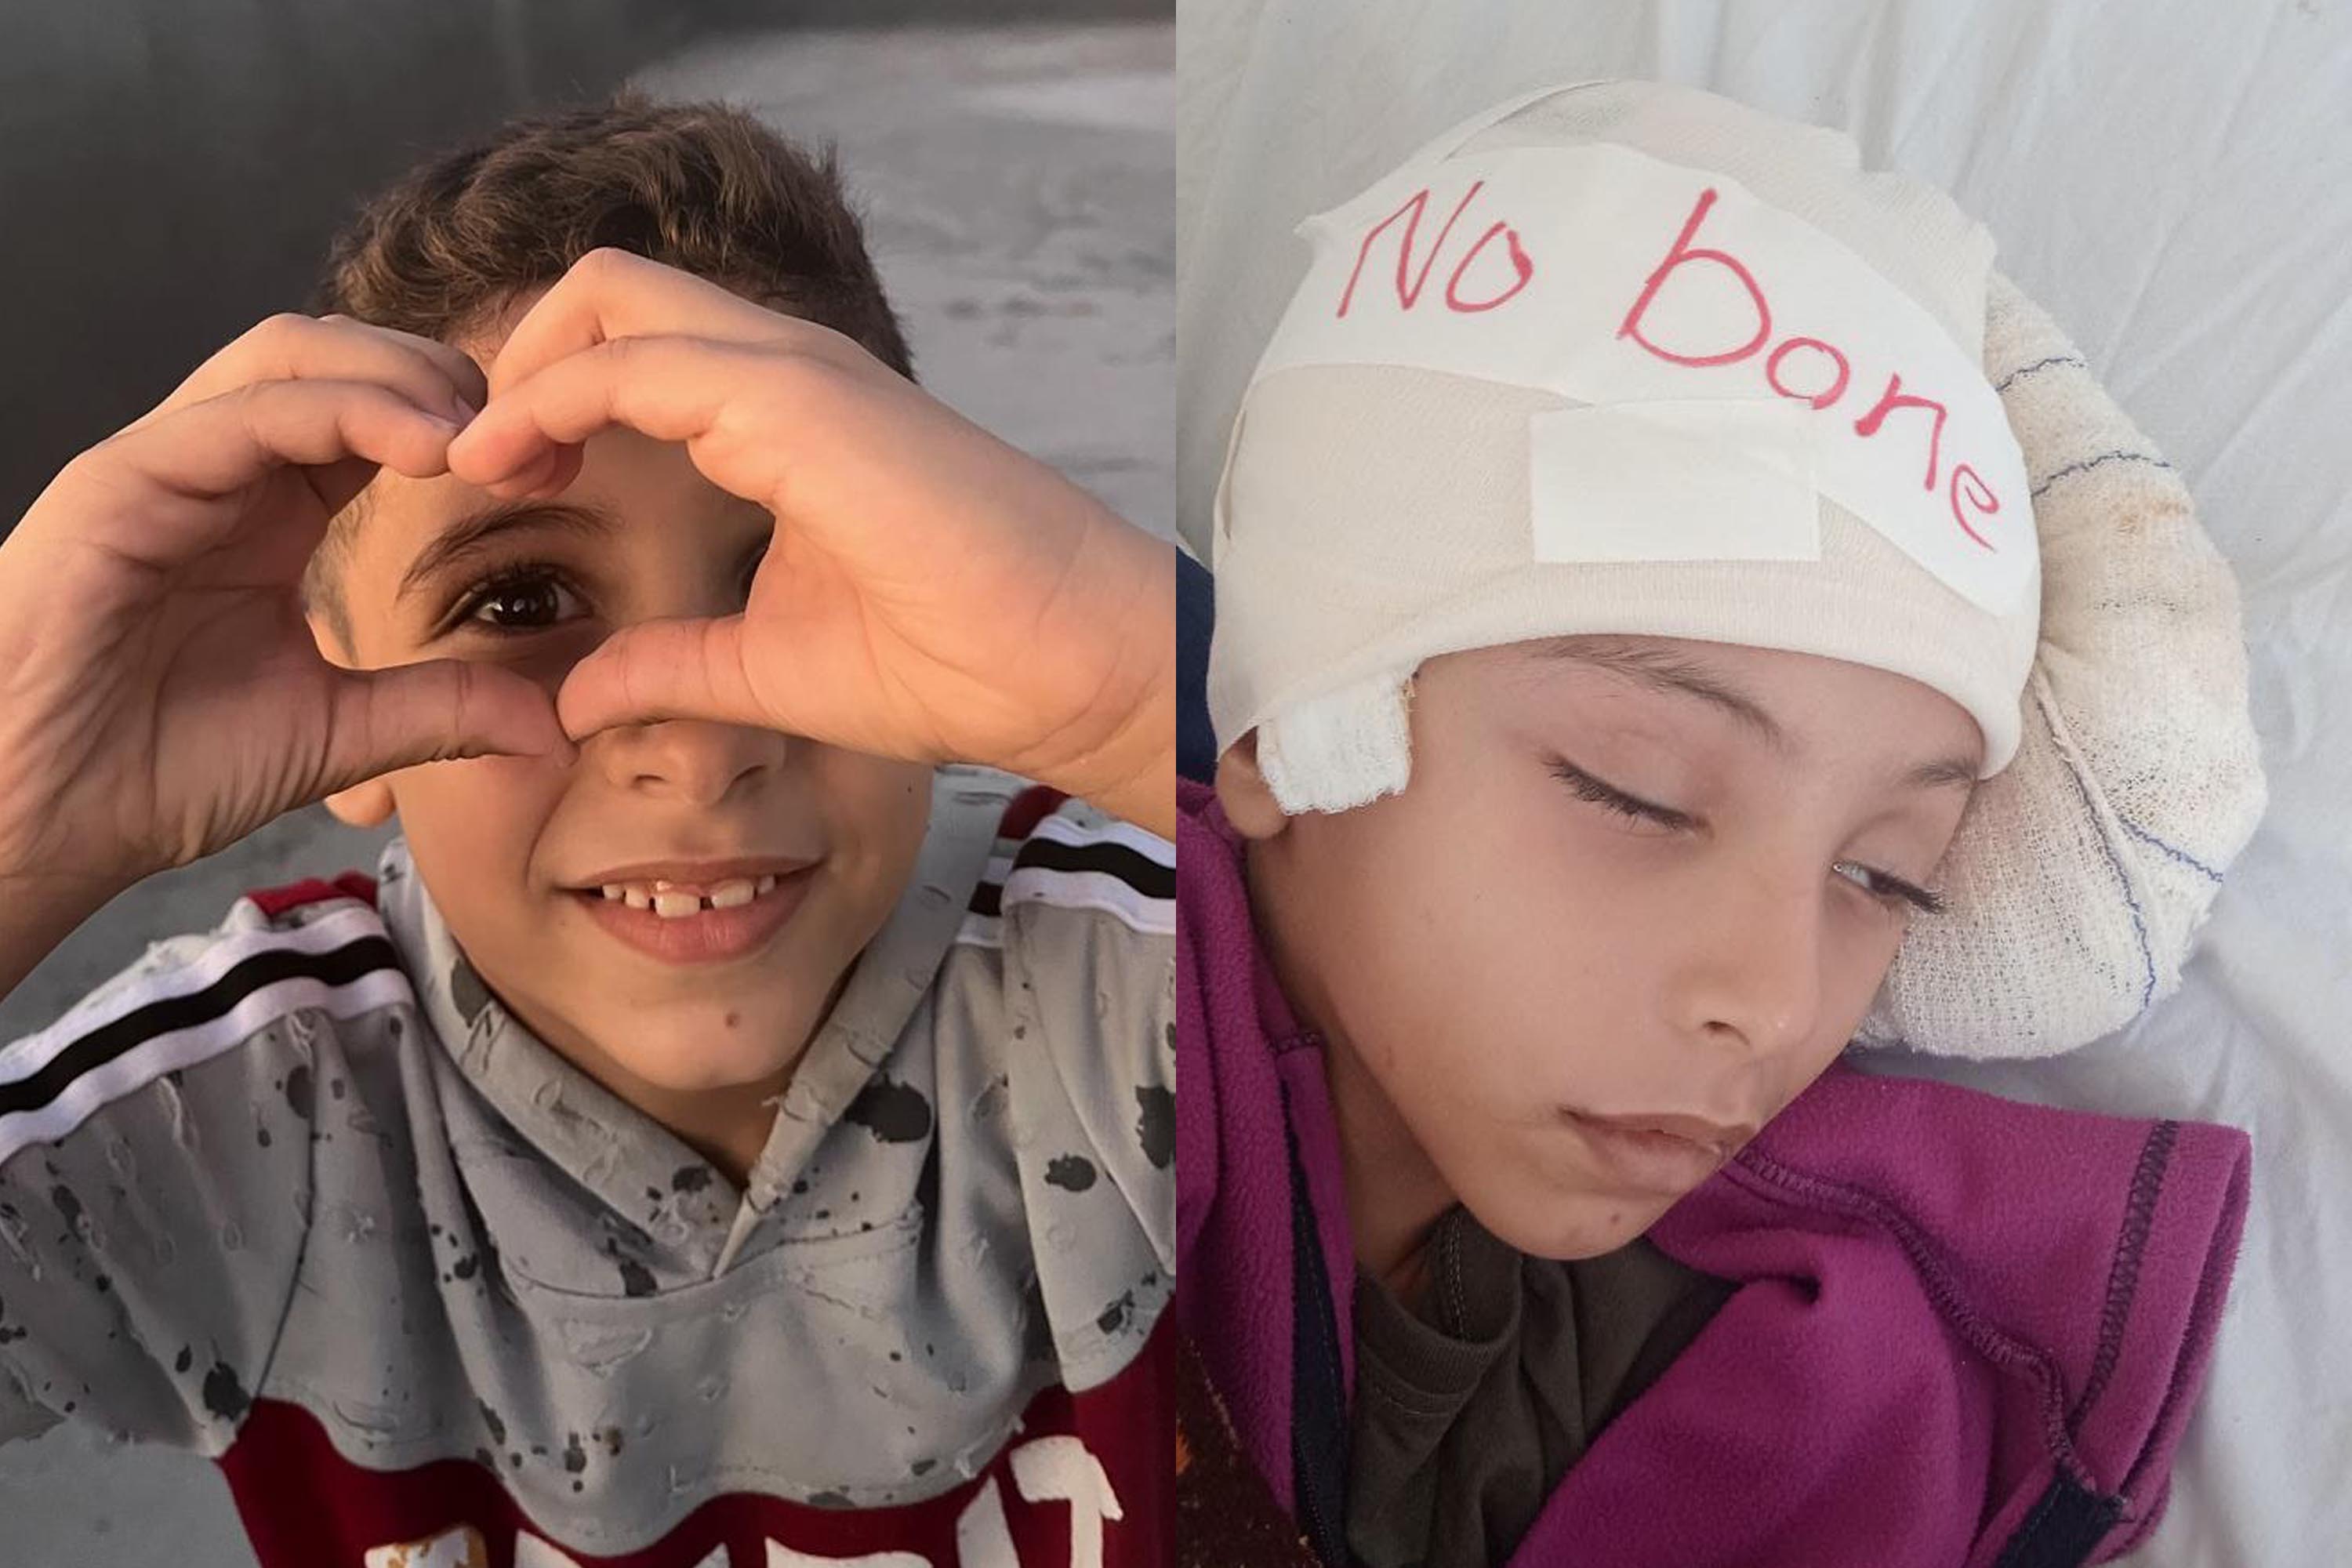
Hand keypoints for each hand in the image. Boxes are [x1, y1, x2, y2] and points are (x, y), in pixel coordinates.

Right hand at [0, 314, 574, 902]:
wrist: (36, 819)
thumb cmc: (158, 770)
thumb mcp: (337, 734)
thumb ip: (439, 710)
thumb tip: (552, 722)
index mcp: (272, 510)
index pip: (378, 414)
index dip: (466, 423)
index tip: (548, 471)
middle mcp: (222, 469)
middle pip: (342, 356)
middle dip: (443, 377)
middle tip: (525, 435)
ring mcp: (167, 464)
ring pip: (291, 356)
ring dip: (399, 376)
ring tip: (478, 433)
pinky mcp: (120, 481)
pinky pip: (239, 411)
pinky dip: (338, 409)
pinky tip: (418, 445)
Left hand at [446, 249, 1174, 837]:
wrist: (1060, 663)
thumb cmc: (955, 661)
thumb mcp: (770, 667)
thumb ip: (671, 665)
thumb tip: (576, 697)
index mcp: (783, 420)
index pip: (632, 354)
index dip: (547, 406)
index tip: (504, 488)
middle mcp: (783, 373)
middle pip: (607, 294)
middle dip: (517, 357)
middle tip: (478, 458)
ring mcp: (791, 373)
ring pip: (609, 297)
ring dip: (520, 368)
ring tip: (476, 460)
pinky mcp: (794, 399)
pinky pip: (630, 360)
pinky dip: (549, 396)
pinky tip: (511, 465)